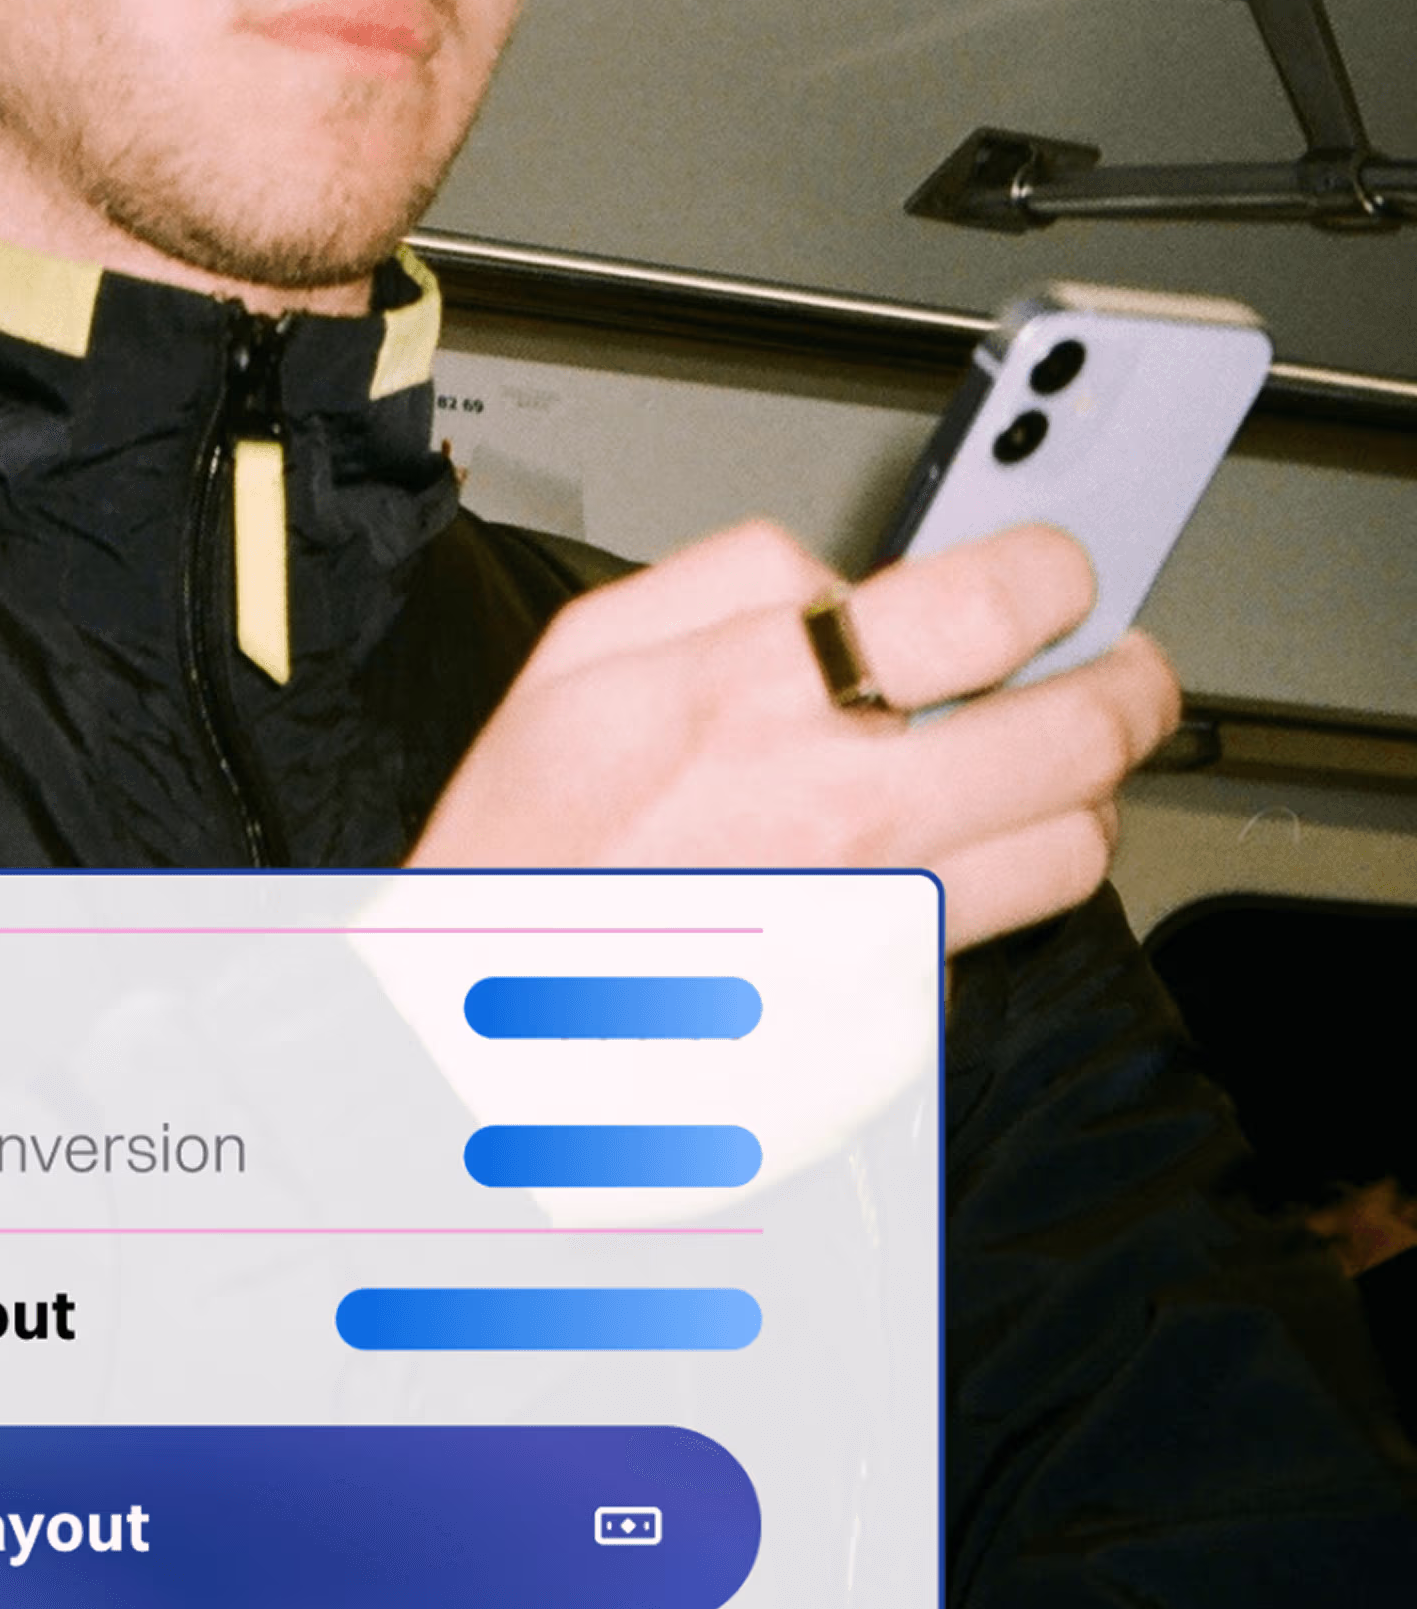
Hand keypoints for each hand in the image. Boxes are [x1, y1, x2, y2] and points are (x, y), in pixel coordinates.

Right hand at [410, 520, 1179, 953]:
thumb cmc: (517, 857)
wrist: (480, 1034)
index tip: (1054, 576)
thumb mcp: (577, 656)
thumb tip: (844, 578)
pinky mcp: (892, 1019)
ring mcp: (879, 928)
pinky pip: (985, 939)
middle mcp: (839, 815)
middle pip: (1081, 735)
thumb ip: (726, 579)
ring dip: (1073, 800)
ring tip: (1039, 773)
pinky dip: (973, 899)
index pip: (992, 605)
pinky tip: (915, 876)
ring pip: (1070, 851)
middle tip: (1119, 671)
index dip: (1052, 573)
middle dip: (1127, 687)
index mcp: (759, 700)